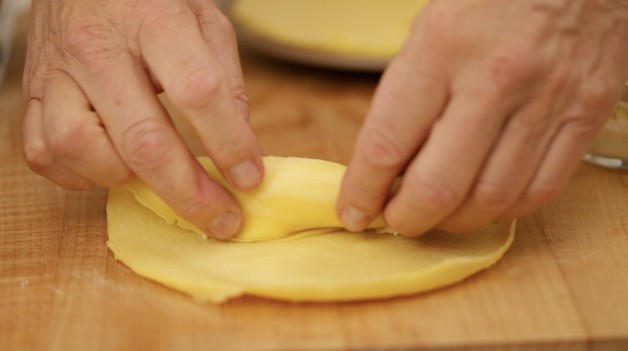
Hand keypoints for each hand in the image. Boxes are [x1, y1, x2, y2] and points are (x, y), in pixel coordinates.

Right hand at [22, 0, 263, 238]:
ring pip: (81, 148)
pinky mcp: (29, 94)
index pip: (197, 91)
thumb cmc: (151, 3)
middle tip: (223, 219)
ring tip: (154, 175)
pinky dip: (79, 174)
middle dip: (189, 193)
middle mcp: (98, 47)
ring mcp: (56, 72)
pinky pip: (45, 153)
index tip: (249, 179)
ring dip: (124, 178)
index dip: (228, 143)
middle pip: (144, 139)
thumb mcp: (204, 23)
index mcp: (154, 20)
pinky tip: (110, 166)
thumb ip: (226, 82)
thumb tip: (240, 150)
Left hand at [338, 0, 627, 234]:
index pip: (387, 143)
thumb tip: (384, 166)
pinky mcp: (586, 114)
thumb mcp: (429, 31)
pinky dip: (504, 210)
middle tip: (395, 221)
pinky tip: (484, 201)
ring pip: (491, 199)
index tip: (354, 211)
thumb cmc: (491, 0)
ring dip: (453, 221)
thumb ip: (406, 98)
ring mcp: (547, 99)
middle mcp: (495, 78)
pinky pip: (540, 190)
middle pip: (439, 186)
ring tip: (436, 214)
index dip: (363, 191)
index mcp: (442, 47)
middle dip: (407, 219)